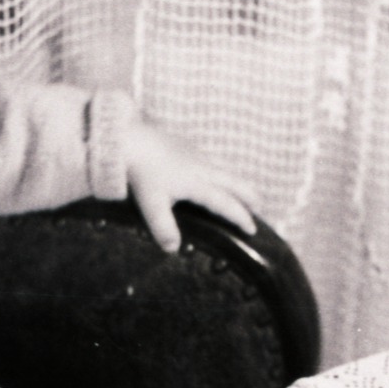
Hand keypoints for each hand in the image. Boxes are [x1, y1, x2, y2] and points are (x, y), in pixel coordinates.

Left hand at [125, 122, 258, 251]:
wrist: (128, 137)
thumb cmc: (140, 171)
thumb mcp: (150, 204)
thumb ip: (163, 227)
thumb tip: (173, 250)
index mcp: (196, 183)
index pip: (225, 203)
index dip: (240, 217)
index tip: (252, 229)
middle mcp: (201, 168)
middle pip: (232, 182)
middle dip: (248, 195)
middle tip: (260, 206)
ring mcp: (194, 154)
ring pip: (224, 168)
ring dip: (237, 180)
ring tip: (244, 189)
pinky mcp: (184, 146)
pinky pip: (212, 159)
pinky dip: (221, 169)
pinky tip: (214, 170)